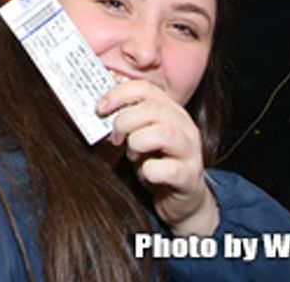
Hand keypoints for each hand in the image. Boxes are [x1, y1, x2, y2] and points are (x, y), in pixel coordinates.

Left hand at [98, 80, 219, 236]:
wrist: (182, 200)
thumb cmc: (157, 162)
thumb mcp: (140, 135)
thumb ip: (127, 118)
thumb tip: (101, 104)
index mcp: (171, 110)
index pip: (144, 89)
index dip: (118, 95)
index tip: (100, 109)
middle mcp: (184, 125)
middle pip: (151, 109)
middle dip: (124, 122)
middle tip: (115, 139)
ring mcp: (190, 150)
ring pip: (161, 133)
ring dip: (137, 144)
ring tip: (133, 155)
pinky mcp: (189, 176)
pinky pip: (164, 169)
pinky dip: (148, 172)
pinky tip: (148, 174)